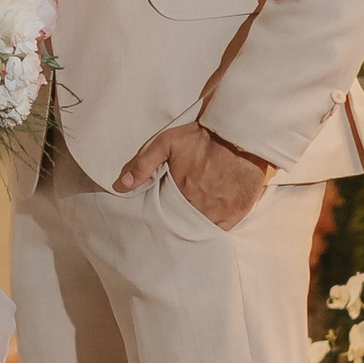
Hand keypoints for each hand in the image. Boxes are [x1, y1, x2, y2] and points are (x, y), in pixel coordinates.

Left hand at [115, 120, 272, 226]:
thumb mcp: (167, 143)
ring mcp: (221, 210)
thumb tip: (124, 184)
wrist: (239, 133)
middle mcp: (201, 206)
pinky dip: (217, 226)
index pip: (167, 216)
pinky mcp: (239, 210)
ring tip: (194, 216)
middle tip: (178, 216)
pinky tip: (212, 218)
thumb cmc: (202, 137)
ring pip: (204, 227)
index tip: (164, 213)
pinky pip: (224, 228)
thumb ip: (144, 164)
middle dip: (180, 222)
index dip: (165, 215)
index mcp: (182, 193)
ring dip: (198, 224)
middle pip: (185, 224)